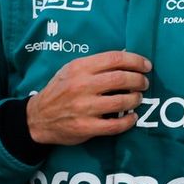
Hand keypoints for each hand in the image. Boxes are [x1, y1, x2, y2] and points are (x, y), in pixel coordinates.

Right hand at [27, 51, 150, 145]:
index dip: (136, 61)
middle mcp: (82, 85)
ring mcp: (84, 107)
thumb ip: (96, 64)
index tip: (146, 66)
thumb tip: (126, 56)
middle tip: (144, 83)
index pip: (115, 59)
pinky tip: (132, 117)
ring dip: (136, 99)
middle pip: (121, 79)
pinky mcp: (86, 127)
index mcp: (80, 68)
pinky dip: (128, 121)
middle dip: (139, 80)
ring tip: (137, 98)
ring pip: (121, 102)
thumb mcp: (71, 69)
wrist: (37, 118)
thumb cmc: (59, 90)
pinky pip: (115, 125)